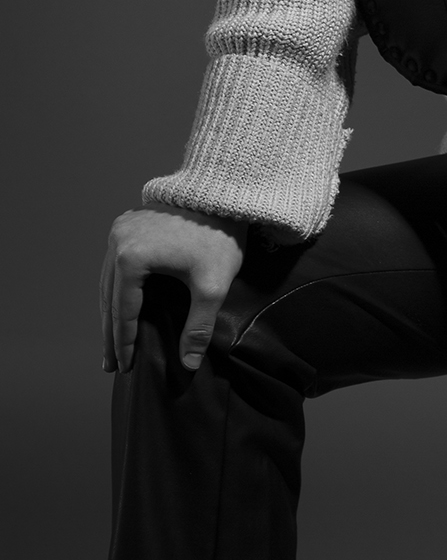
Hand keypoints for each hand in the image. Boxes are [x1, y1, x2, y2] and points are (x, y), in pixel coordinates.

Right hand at [100, 207, 244, 373]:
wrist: (224, 192)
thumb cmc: (219, 237)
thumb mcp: (212, 285)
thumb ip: (198, 327)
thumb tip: (188, 364)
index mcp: (132, 258)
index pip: (124, 311)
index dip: (125, 343)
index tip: (127, 367)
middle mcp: (118, 242)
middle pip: (110, 299)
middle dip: (111, 335)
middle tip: (111, 366)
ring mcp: (121, 231)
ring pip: (108, 282)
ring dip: (110, 313)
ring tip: (111, 344)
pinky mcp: (128, 224)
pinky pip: (115, 265)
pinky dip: (116, 289)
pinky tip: (118, 306)